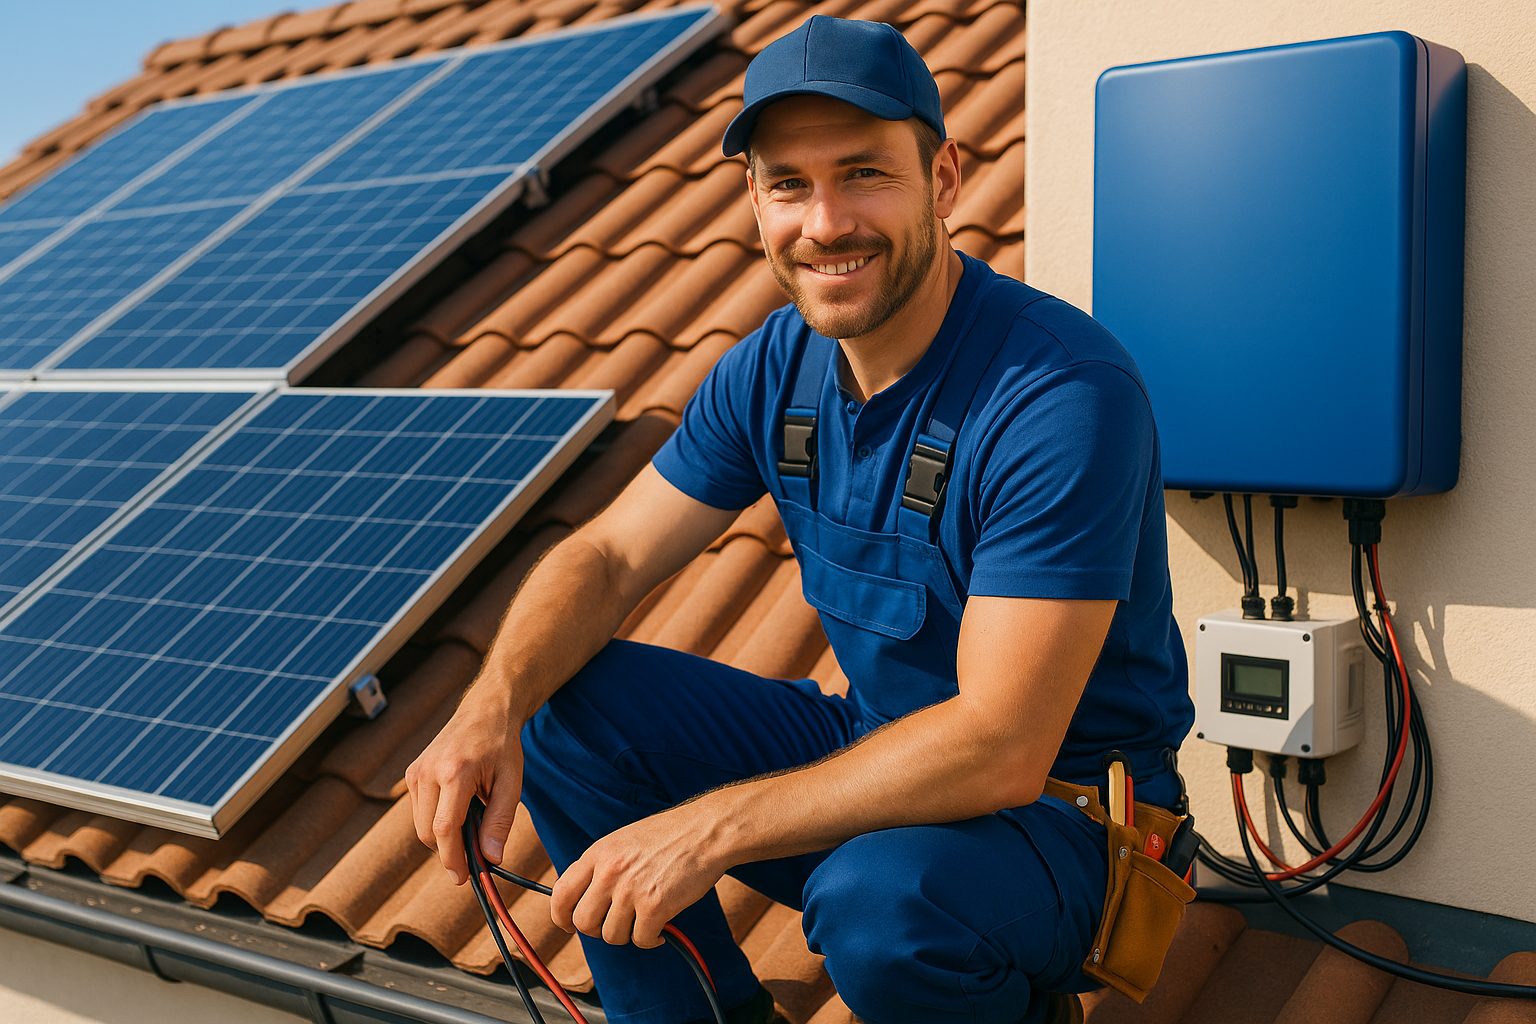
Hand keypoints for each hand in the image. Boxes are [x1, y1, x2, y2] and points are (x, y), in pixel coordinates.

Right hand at [405, 694, 523, 884]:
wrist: (485, 710)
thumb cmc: (502, 746)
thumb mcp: (512, 782)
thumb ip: (500, 822)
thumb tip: (491, 860)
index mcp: (454, 773)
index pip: (444, 829)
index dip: (453, 859)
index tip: (464, 878)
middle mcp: (428, 771)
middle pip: (427, 833)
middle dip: (449, 850)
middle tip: (476, 853)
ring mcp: (416, 771)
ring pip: (420, 825)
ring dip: (443, 835)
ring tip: (473, 818)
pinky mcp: (412, 772)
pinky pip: (420, 811)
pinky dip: (436, 819)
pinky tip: (460, 806)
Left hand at [550, 802, 728, 947]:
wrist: (706, 831)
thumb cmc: (669, 836)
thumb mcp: (623, 841)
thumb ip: (602, 866)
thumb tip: (584, 898)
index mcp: (598, 853)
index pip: (561, 894)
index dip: (561, 917)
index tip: (569, 925)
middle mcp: (609, 872)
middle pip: (583, 922)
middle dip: (598, 930)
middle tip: (616, 924)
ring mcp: (631, 889)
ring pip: (611, 936)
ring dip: (628, 935)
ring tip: (643, 921)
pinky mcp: (655, 906)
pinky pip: (641, 940)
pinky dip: (651, 940)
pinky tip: (661, 928)